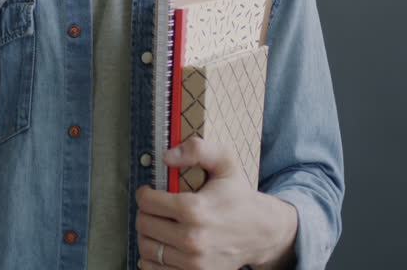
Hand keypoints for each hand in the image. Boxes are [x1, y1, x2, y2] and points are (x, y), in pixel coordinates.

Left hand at [135, 137, 297, 269]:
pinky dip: (152, 259)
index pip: (147, 202)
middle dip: (145, 213)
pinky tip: (163, 245)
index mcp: (195, 210)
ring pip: (147, 248)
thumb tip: (166, 156)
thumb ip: (198, 149)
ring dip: (147, 235)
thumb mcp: (225, 162)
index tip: (150, 192)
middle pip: (144, 225)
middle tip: (155, 208)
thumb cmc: (239, 196)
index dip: (144, 193)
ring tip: (159, 225)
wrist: (262, 232)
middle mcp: (192, 239)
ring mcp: (194, 262)